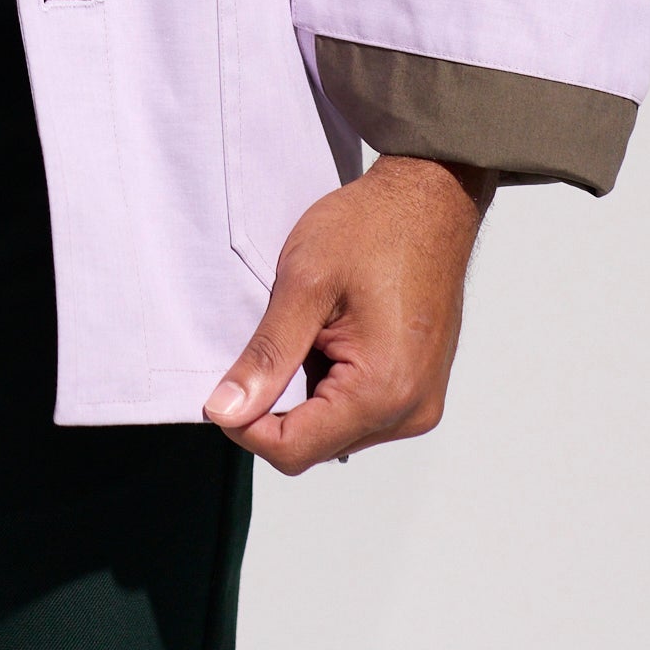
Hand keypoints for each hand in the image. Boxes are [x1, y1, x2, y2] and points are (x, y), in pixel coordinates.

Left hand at [203, 153, 494, 473]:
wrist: (429, 200)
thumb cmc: (372, 229)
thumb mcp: (303, 283)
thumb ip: (266, 355)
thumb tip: (223, 410)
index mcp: (384, 391)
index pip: (294, 449)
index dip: (244, 425)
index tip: (220, 386)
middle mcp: (409, 413)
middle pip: (313, 445)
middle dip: (273, 407)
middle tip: (263, 342)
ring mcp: (418, 404)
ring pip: (332, 431)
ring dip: (302, 394)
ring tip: (305, 331)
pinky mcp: (416, 390)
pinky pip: (357, 412)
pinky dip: (327, 385)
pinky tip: (325, 337)